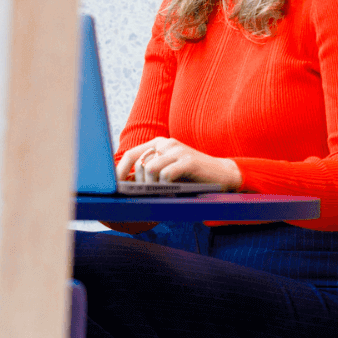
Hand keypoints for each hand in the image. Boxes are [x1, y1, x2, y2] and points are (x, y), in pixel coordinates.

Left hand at [115, 137, 242, 190]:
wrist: (223, 174)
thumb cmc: (192, 176)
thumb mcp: (168, 172)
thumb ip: (150, 173)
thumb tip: (127, 184)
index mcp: (159, 144)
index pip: (131, 154)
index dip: (120, 170)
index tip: (115, 185)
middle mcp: (166, 143)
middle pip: (139, 163)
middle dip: (140, 182)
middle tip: (150, 193)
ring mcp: (178, 150)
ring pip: (150, 169)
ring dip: (152, 185)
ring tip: (161, 192)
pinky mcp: (188, 160)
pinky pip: (166, 174)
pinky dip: (166, 186)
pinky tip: (173, 189)